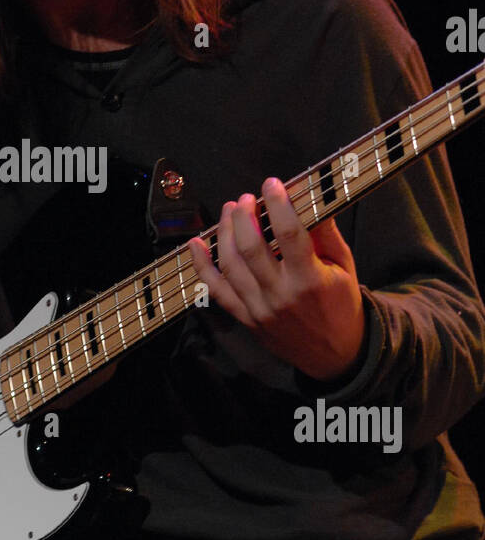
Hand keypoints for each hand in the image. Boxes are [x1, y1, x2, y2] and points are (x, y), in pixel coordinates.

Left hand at [188, 178, 365, 381]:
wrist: (336, 355)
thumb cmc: (341, 305)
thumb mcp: (344, 267)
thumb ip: (327, 234)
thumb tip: (312, 197)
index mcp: (310, 279)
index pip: (290, 234)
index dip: (277, 204)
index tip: (272, 184)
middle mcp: (281, 295)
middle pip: (251, 248)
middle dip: (245, 216)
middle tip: (246, 198)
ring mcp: (259, 309)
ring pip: (231, 265)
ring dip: (225, 232)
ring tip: (230, 210)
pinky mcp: (246, 318)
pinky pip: (217, 291)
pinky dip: (202, 266)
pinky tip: (196, 244)